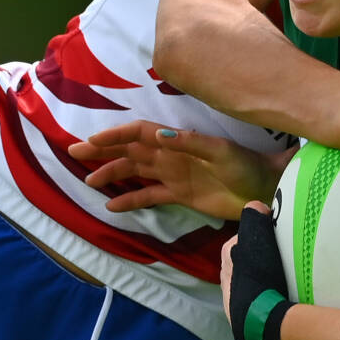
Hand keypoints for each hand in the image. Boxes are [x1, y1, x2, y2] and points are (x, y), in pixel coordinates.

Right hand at [69, 120, 290, 219]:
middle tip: (74, 153)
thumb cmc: (246, 164)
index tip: (91, 142)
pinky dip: (131, 199)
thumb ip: (188, 142)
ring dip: (113, 173)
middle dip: (103, 151)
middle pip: (130, 150)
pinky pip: (149, 196)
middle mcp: (171, 155)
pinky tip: (112, 206)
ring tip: (88, 181)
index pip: (139, 134)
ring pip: (135, 171)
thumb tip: (156, 135)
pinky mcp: (180, 195)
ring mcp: (174, 175)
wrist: (264, 188)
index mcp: (177, 141)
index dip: (115, 136)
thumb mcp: (219, 151)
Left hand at [220, 201, 289, 339]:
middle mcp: (227, 275)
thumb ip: (254, 218)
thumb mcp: (257, 239)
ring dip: (266, 279)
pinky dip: (266, 296)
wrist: (263, 319)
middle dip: (263, 257)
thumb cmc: (261, 276)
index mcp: (229, 255)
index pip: (245, 237)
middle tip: (284, 259)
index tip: (280, 238)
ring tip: (285, 280)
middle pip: (248, 259)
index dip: (263, 235)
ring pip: (253, 280)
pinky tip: (280, 298)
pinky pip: (257, 299)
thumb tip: (256, 206)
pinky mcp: (242, 317)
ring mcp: (233, 298)